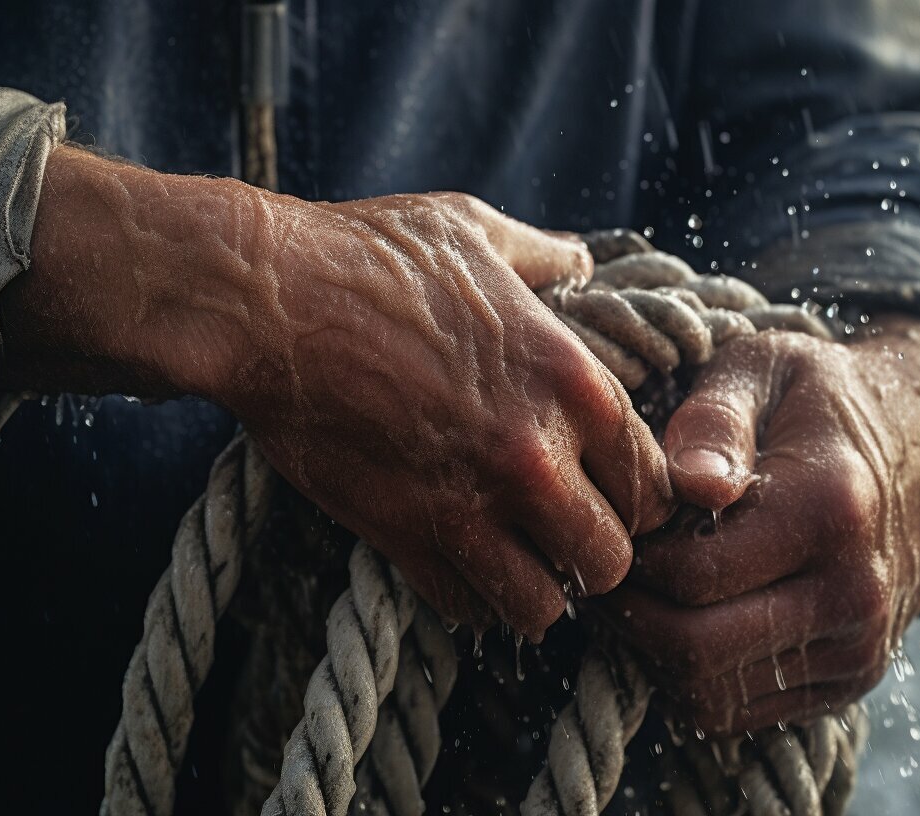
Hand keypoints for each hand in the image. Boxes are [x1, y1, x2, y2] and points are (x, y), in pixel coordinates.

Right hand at [0, 146, 675, 638]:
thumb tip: (580, 260)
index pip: (655, 483)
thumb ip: (543, 256)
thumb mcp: (473, 231)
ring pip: (543, 607)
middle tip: (561, 536)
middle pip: (611, 560)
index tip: (606, 490)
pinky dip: (469, 600)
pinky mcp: (404, 537)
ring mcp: (469, 505)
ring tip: (514, 562)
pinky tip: (458, 563)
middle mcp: (536, 455)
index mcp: (572, 381)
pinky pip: (467, 610)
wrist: (264, 302)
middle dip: (592, 554)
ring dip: (534, 592)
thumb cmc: (366, 256)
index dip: (636, 495)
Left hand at [595, 316, 919, 732]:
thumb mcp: (765, 367)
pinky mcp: (850, 682)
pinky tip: (680, 616)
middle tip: (606, 569)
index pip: (688, 573)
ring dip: (649, 652)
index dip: (628, 556)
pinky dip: (686, 677)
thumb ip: (715, 418)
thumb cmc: (820, 400)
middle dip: (628, 615)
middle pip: (692, 649)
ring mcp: (858, 648)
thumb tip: (686, 484)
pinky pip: (735, 713)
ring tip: (640, 589)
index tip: (611, 525)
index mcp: (830, 511)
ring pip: (706, 694)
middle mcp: (853, 593)